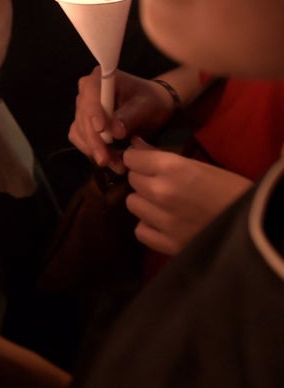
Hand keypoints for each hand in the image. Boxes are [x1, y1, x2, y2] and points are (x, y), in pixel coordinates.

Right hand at [68, 68, 173, 171]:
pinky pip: (80, 138)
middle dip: (94, 140)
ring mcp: (82, 107)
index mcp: (100, 79)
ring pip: (79, 131)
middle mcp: (86, 91)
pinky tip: (109, 160)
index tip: (101, 131)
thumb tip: (115, 132)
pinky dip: (92, 150)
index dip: (93, 114)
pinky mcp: (83, 122)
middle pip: (82, 117)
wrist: (152, 105)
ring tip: (115, 165)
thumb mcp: (146, 105)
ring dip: (93, 149)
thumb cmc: (151, 100)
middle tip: (107, 160)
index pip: (90, 97)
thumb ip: (131, 116)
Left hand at [124, 140, 252, 255]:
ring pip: (133, 204)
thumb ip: (161, 156)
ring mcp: (163, 220)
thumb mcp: (200, 166)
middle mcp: (161, 192)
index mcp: (172, 167)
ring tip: (166, 205)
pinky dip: (150, 227)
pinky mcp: (168, 244)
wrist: (257, 223)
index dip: (139, 160)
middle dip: (144, 180)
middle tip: (164, 185)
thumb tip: (134, 145)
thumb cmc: (232, 189)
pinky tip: (165, 224)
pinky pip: (140, 230)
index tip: (147, 164)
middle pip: (132, 180)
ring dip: (145, 203)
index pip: (131, 158)